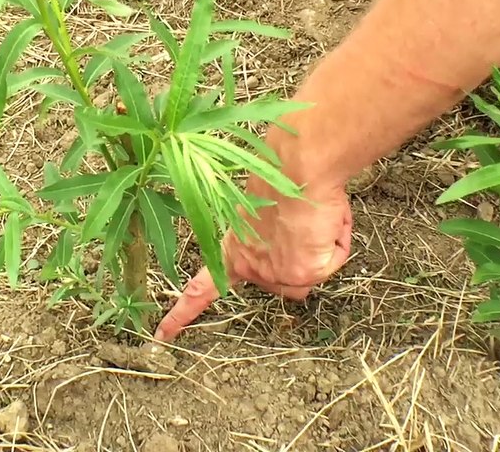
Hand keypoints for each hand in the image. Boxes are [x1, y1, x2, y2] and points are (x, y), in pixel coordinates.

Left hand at [152, 174, 351, 341]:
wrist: (297, 166)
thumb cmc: (281, 183)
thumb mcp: (266, 222)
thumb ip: (271, 250)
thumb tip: (291, 263)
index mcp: (233, 250)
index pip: (201, 288)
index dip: (183, 313)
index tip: (162, 333)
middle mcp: (249, 267)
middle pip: (286, 279)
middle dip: (302, 260)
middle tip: (304, 226)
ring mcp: (275, 274)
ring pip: (313, 271)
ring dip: (322, 247)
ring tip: (313, 217)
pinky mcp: (301, 273)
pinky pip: (333, 260)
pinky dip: (337, 241)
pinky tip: (326, 221)